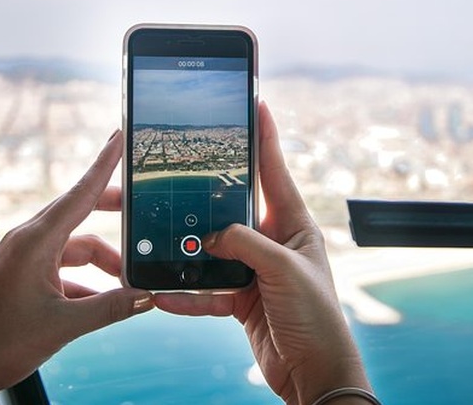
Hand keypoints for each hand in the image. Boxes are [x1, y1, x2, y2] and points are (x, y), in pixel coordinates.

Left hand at [0, 130, 152, 404]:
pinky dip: (87, 282)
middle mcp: (29, 243)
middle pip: (82, 215)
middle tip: (143, 214)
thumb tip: (145, 297)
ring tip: (128, 284)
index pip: (80, 193)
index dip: (104, 164)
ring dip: (103, 264)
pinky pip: (63, 269)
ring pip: (76, 248)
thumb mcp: (62, 326)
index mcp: (35, 242)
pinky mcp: (22, 279)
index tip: (119, 137)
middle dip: (114, 217)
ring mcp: (24, 261)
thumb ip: (110, 308)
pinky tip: (103, 302)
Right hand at [154, 103, 370, 404]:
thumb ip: (247, 244)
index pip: (275, 170)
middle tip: (176, 173)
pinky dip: (185, 294)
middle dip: (204, 195)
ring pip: (211, 250)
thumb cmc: (317, 316)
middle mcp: (273, 241)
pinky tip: (163, 293)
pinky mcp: (240, 299)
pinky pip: (205, 291)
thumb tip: (211, 237)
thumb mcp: (284, 271)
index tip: (254, 102)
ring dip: (186, 251)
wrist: (315, 371)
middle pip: (232, 208)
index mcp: (294, 224)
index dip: (265, 135)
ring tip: (156, 238)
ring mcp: (255, 270)